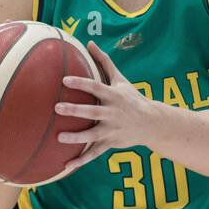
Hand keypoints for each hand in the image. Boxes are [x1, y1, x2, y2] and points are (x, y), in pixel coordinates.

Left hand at [53, 40, 151, 175]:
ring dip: (76, 137)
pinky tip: (66, 165)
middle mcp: (113, 113)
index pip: (96, 87)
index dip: (81, 83)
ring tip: (59, 137)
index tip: (65, 80)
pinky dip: (81, 161)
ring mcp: (112, 130)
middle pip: (92, 111)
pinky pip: (94, 154)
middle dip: (75, 110)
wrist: (152, 123)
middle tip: (57, 108)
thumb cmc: (132, 98)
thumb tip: (89, 43)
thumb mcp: (120, 79)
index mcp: (114, 96)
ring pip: (92, 135)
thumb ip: (104, 62)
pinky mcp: (111, 143)